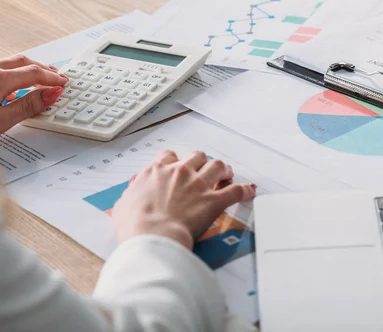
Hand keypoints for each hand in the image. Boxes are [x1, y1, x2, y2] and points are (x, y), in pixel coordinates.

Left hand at [0, 55, 67, 133]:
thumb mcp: (1, 120)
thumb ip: (27, 106)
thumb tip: (50, 94)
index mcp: (0, 78)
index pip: (34, 73)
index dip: (52, 78)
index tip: (63, 83)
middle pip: (23, 62)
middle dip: (42, 69)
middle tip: (56, 77)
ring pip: (10, 64)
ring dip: (27, 69)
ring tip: (39, 79)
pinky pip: (0, 70)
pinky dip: (12, 75)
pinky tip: (13, 87)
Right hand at [112, 150, 256, 248]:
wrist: (152, 235)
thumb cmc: (135, 224)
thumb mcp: (123, 204)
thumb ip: (132, 192)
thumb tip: (134, 188)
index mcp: (156, 171)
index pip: (169, 156)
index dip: (177, 161)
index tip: (180, 166)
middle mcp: (180, 172)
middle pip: (198, 156)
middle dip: (203, 162)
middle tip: (206, 171)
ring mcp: (198, 185)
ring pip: (218, 166)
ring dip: (224, 170)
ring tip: (227, 175)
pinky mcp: (214, 200)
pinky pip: (235, 190)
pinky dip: (244, 190)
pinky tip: (248, 191)